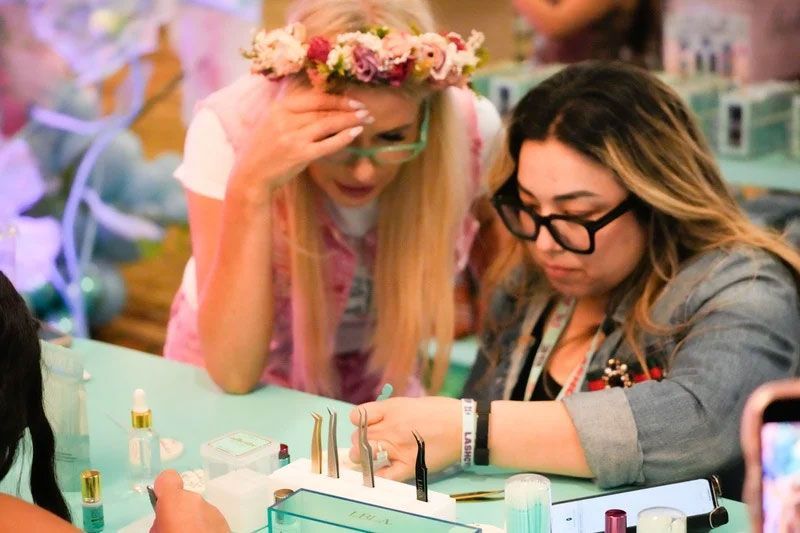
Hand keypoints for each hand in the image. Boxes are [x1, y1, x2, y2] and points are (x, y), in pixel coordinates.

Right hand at [150, 470, 228, 532]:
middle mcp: (196, 501)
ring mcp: (214, 511)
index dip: (162, 489)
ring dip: (191, 522)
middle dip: (176, 514)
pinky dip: (203, 529)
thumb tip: (162, 524)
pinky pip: (208, 520)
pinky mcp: (226, 523)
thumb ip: (157, 525)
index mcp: (175, 503)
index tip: (160, 505)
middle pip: (182, 500)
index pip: (167, 478)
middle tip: (171, 532)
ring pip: (197, 510)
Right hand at [230, 86, 371, 203]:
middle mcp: (285, 120)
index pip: (314, 98)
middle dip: (348, 109)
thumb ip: (295, 114)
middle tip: (367, 110)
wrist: (252, 175)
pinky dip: (343, 137)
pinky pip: (326, 144)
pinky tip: (355, 133)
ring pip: (327, 124)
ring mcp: (292, 137)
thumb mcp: (274, 123)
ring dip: (350, 120)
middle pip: (323, 111)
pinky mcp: (299, 155)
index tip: (354, 100)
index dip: (337, 98)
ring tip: (366, 119)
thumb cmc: (265, 150)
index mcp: (279, 108)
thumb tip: (326, 107)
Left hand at [348, 397, 461, 480]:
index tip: (365, 426)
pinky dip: (377, 477)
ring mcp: (397, 447)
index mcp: (391, 408)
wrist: (463, 427)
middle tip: (370, 444)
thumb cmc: (441, 412)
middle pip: (358, 437)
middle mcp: (390, 427)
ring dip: (362, 458)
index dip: (358, 422)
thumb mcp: (411, 402)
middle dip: (360, 441)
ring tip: (370, 459)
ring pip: (363, 455)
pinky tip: (379, 474)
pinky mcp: (408, 465)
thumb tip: (375, 421)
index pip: (358, 416)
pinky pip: (384, 476)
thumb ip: (391, 412)